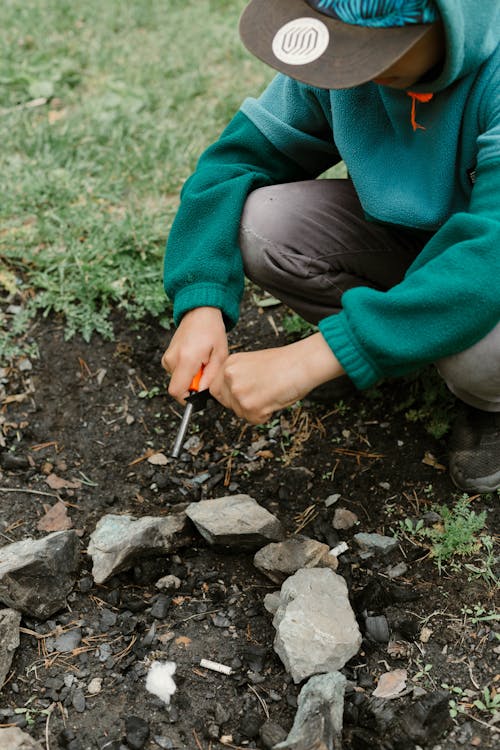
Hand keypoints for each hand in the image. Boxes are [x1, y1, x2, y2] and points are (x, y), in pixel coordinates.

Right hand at [161, 307, 227, 402]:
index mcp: (187, 359)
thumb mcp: (220, 355)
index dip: (187, 399)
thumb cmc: (212, 330)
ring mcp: (167, 358)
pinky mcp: (166, 358)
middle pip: (178, 387)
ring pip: (177, 381)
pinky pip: (175, 373)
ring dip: (190, 377)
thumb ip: (211, 377)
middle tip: (205, 371)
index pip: (177, 391)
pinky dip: (185, 371)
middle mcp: (173, 359)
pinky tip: (195, 360)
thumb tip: (202, 393)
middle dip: (193, 386)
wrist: (199, 312)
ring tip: (202, 363)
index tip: (199, 395)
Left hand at [210, 332, 344, 423]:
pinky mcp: (251, 408)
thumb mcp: (252, 362)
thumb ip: (238, 376)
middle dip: (239, 404)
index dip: (227, 394)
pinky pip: (255, 420)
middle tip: (258, 396)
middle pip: (225, 402)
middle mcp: (230, 378)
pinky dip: (266, 415)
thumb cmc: (285, 362)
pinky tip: (274, 400)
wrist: (301, 364)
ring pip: (240, 413)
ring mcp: (239, 393)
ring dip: (254, 409)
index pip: (215, 387)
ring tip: (270, 393)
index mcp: (230, 364)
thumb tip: (232, 393)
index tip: (237, 396)